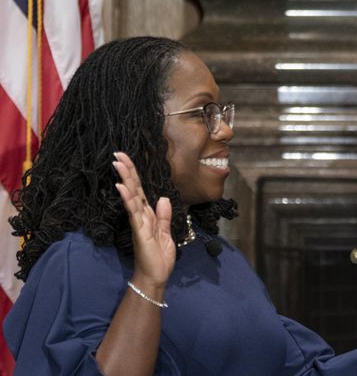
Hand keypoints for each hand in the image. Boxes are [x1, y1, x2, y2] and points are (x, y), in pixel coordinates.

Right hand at [113, 152, 174, 289]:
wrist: (155, 277)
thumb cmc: (159, 258)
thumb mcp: (166, 234)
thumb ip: (164, 216)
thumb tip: (162, 197)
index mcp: (148, 215)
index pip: (141, 191)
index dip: (135, 175)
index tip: (127, 159)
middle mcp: (141, 215)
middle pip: (134, 189)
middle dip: (127, 171)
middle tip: (118, 153)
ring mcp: (139, 222)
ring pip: (132, 196)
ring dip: (125, 179)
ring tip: (117, 163)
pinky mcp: (139, 230)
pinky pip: (133, 211)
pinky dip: (128, 198)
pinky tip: (122, 187)